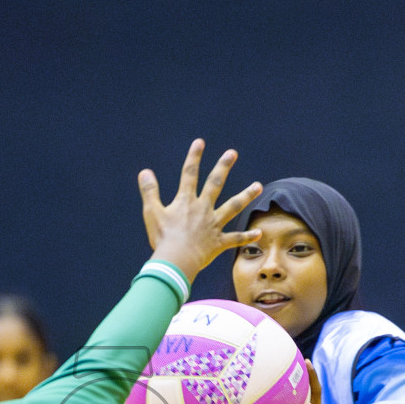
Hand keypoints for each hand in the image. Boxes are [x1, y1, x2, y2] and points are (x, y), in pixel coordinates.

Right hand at [139, 139, 262, 284]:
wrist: (176, 261)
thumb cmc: (162, 238)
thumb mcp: (151, 212)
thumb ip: (150, 191)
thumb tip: (144, 171)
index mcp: (186, 201)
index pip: (189, 174)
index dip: (194, 157)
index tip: (200, 142)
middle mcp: (203, 209)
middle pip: (215, 183)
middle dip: (223, 167)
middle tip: (232, 153)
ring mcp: (213, 225)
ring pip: (233, 207)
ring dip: (246, 195)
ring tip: (258, 186)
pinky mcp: (218, 243)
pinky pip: (235, 239)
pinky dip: (247, 237)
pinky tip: (259, 233)